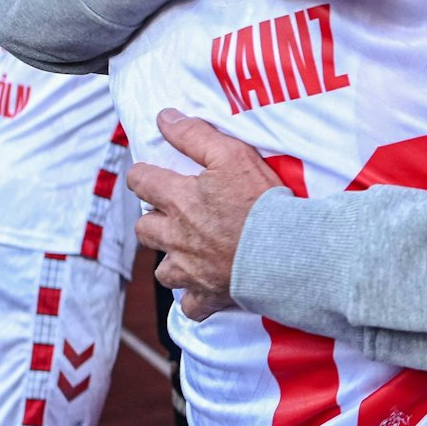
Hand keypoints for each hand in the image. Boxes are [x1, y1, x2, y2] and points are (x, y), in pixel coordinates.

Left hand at [131, 109, 279, 319]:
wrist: (285, 251)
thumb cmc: (261, 201)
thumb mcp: (232, 154)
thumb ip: (194, 135)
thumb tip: (163, 118)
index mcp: (179, 199)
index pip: (141, 181)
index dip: (143, 174)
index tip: (151, 174)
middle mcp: (176, 236)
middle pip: (144, 228)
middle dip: (153, 220)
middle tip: (173, 214)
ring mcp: (190, 270)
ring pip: (162, 270)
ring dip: (170, 260)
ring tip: (187, 252)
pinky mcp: (208, 295)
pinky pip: (190, 307)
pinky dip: (193, 300)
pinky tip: (203, 290)